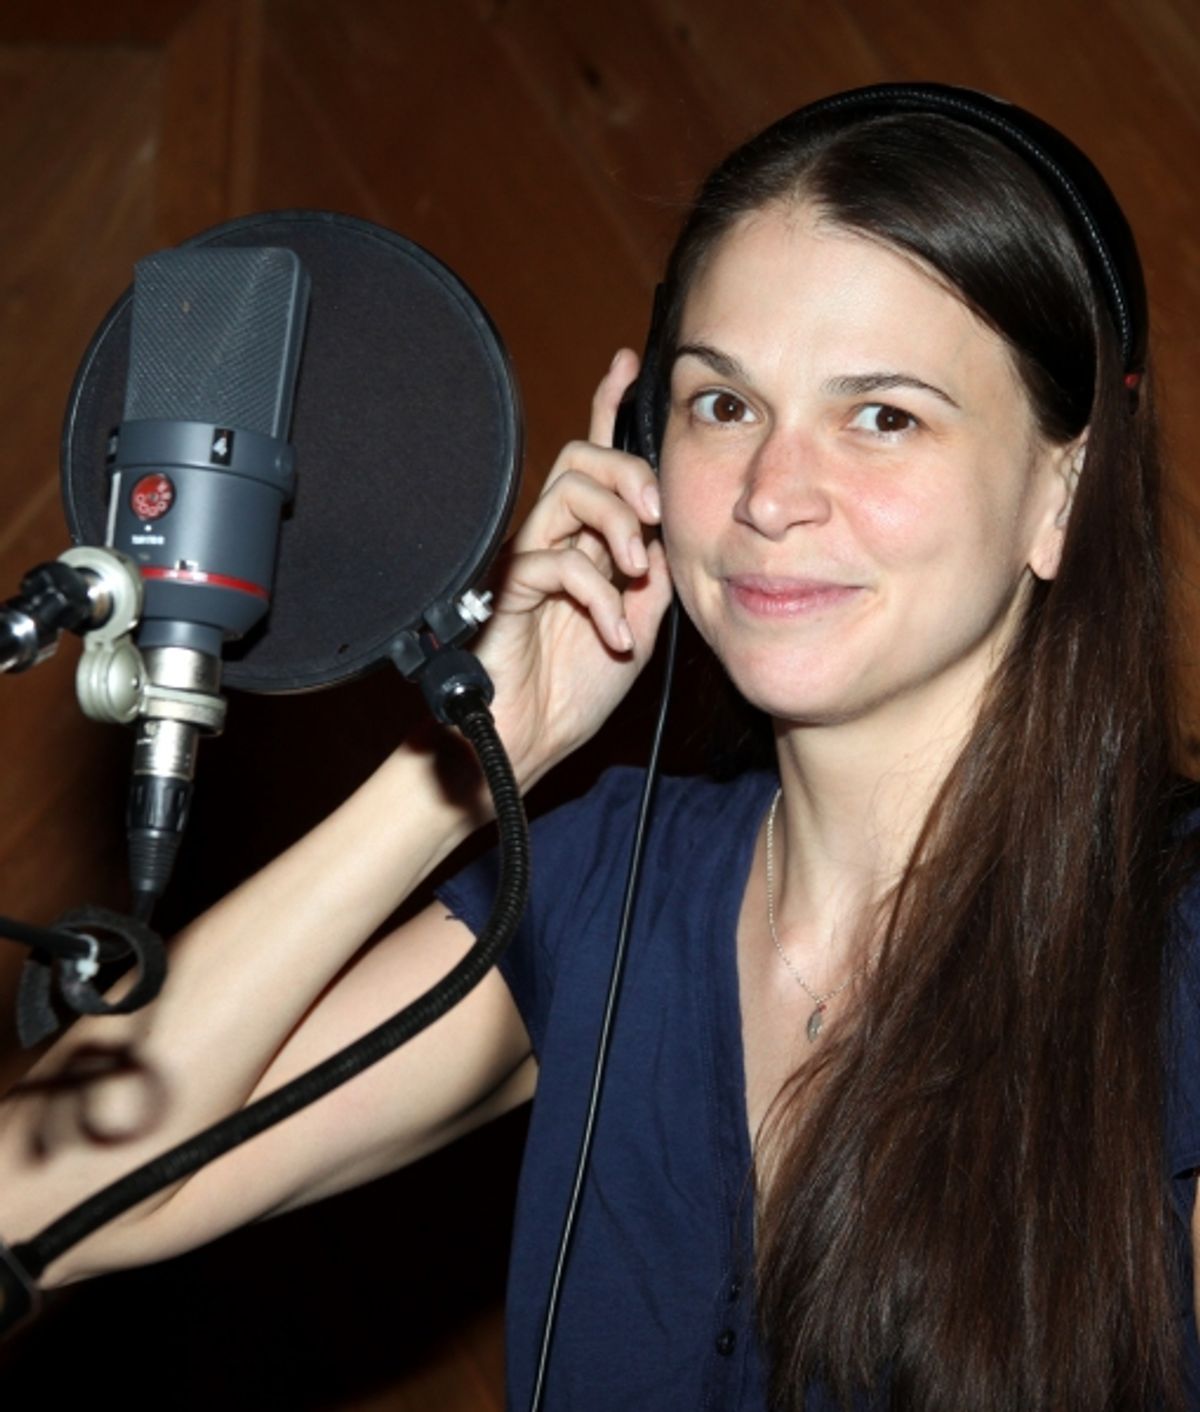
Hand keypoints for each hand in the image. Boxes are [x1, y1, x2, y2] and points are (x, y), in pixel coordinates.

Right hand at [474, 349, 672, 786]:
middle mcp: (553, 540)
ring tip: (635, 573)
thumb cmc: (576, 685)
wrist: (532, 739)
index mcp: (585, 541)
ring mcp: (526, 562)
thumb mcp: (639, 620)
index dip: (609, 406)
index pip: (597, 460)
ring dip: (614, 524)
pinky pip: (553, 561)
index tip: (629, 363)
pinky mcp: (504, 592)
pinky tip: (612, 633)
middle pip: (582, 458)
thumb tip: (672, 529)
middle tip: (655, 516)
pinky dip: (597, 595)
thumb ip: (652, 571)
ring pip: (566, 492)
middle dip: (627, 473)